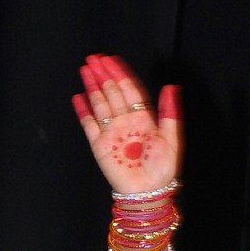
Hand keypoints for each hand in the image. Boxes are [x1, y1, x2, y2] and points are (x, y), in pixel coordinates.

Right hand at [71, 54, 181, 193]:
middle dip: (104, 74)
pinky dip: (83, 110)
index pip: (130, 90)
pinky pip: (89, 124)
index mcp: (143, 119)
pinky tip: (78, 97)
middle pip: (112, 93)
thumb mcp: (171, 139)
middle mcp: (126, 123)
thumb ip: (170, 113)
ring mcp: (112, 133)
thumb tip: (170, 86)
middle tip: (94, 58)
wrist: (147, 193)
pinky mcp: (100, 145)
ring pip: (100, 103)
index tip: (112, 59)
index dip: (121, 74)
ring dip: (92, 86)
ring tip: (85, 69)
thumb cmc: (162, 170)